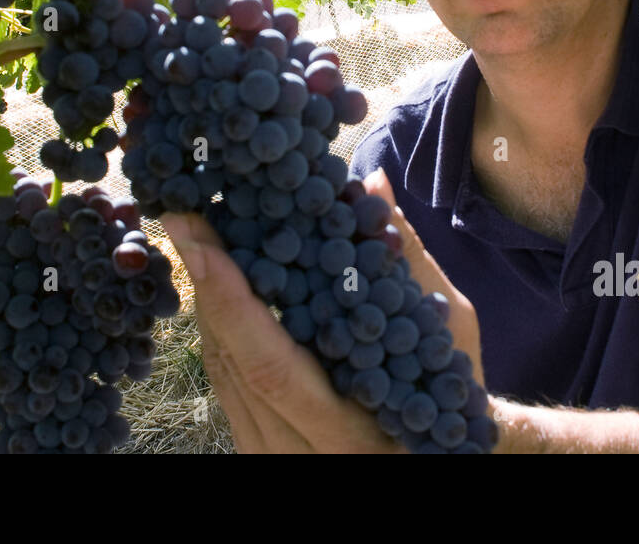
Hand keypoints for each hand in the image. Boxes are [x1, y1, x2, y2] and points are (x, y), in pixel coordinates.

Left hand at [160, 166, 484, 451]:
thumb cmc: (451, 393)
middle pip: (232, 361)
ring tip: (198, 235)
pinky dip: (222, 327)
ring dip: (208, 301)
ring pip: (221, 370)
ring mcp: (272, 454)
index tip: (200, 243)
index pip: (270, 365)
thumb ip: (406, 262)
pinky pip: (227, 381)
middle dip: (207, 284)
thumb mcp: (446, 327)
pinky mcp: (259, 445)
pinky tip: (216, 282)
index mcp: (347, 429)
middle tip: (187, 217)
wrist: (438, 456)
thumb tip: (371, 183)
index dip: (231, 302)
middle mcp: (300, 450)